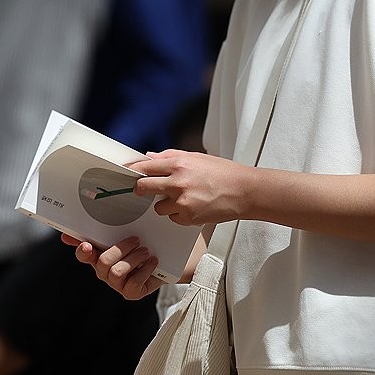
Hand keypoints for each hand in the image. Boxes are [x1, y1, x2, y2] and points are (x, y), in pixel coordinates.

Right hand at [60, 233, 161, 300]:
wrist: (169, 262)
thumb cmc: (144, 246)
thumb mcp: (128, 236)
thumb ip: (110, 231)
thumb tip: (90, 221)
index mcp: (99, 256)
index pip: (83, 254)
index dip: (82, 251)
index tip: (87, 245)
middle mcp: (105, 272)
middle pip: (103, 262)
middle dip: (121, 249)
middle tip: (136, 240)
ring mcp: (117, 284)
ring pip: (117, 273)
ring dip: (133, 259)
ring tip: (146, 251)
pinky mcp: (131, 293)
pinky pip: (133, 283)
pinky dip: (145, 270)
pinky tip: (152, 262)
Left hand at [129, 149, 247, 225]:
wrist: (246, 192)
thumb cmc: (224, 173)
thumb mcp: (196, 157)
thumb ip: (170, 156)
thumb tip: (149, 157)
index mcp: (179, 163)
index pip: (144, 167)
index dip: (133, 172)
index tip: (128, 175)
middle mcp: (178, 182)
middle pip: (143, 187)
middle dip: (141, 189)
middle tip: (142, 190)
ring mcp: (182, 201)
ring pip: (157, 206)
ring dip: (165, 204)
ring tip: (183, 198)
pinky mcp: (188, 217)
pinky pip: (172, 217)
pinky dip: (178, 214)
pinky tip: (193, 207)